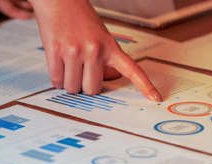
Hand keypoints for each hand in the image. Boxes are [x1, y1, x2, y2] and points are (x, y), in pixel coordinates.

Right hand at [29, 0, 161, 100]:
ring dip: (69, 82)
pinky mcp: (55, 52)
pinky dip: (57, 78)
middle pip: (92, 89)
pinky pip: (57, 81)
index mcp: (110, 46)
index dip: (145, 86)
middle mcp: (94, 49)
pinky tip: (59, 64)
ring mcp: (74, 51)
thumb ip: (106, 59)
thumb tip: (110, 77)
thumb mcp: (100, 36)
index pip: (132, 69)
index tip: (156, 98)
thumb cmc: (79, 17)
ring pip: (73, 88)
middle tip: (81, 71)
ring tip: (69, 64)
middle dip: (85, 84)